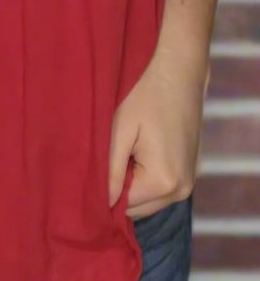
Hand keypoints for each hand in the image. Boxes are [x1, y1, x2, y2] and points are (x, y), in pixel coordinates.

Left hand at [108, 49, 208, 219]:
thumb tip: (102, 205)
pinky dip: (145, 177)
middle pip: (137, 208)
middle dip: (118, 190)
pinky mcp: (190, 173)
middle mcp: (182, 190)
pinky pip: (160, 188)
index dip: (103, 192)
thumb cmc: (145, 95)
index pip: (123, 206)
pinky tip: (137, 150)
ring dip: (131, 184)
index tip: (90, 172)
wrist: (179, 72)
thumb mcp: (120, 130)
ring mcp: (189, 184)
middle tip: (106, 158)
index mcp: (164, 181)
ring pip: (148, 200)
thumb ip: (111, 171)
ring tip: (123, 150)